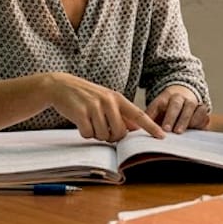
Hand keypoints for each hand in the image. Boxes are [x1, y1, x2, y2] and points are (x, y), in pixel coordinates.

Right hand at [42, 72, 164, 141]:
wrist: (61, 86)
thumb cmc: (86, 96)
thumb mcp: (106, 100)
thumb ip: (120, 113)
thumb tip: (136, 128)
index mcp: (117, 98)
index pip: (138, 114)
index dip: (150, 126)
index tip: (161, 136)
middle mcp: (108, 101)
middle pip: (119, 133)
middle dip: (111, 137)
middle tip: (102, 128)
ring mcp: (94, 106)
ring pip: (103, 136)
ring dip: (96, 134)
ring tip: (89, 121)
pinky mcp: (80, 113)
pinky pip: (88, 134)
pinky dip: (84, 133)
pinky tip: (80, 122)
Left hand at [146, 85, 209, 132]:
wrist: (185, 95)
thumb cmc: (167, 109)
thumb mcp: (156, 111)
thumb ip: (148, 119)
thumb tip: (136, 131)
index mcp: (164, 97)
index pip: (160, 103)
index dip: (159, 115)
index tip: (163, 129)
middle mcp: (179, 97)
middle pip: (175, 104)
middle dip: (172, 117)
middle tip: (169, 130)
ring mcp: (191, 101)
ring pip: (191, 107)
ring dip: (186, 119)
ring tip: (181, 131)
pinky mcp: (202, 108)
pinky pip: (202, 112)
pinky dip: (199, 120)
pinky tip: (195, 129)